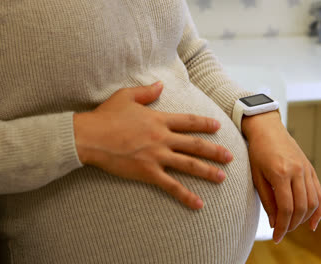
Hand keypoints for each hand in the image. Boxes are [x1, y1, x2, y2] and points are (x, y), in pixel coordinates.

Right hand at [73, 81, 232, 209]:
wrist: (89, 136)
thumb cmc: (106, 116)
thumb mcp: (126, 96)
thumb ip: (147, 91)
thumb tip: (161, 84)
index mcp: (159, 119)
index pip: (189, 121)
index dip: (205, 124)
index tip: (218, 126)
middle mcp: (162, 138)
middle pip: (195, 144)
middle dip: (215, 151)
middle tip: (230, 156)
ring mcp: (157, 156)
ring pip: (188, 165)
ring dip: (207, 171)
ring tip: (222, 177)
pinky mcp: (148, 172)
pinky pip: (171, 186)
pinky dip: (185, 195)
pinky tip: (198, 204)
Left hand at [242, 111, 320, 243]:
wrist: (267, 129)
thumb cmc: (257, 152)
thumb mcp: (256, 176)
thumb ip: (267, 200)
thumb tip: (274, 223)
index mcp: (281, 173)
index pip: (285, 208)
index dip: (282, 226)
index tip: (276, 237)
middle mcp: (297, 171)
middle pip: (301, 207)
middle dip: (292, 224)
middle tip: (282, 232)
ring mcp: (306, 169)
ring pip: (313, 202)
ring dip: (304, 219)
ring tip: (292, 226)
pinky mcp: (311, 169)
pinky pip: (319, 193)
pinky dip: (318, 209)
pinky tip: (313, 223)